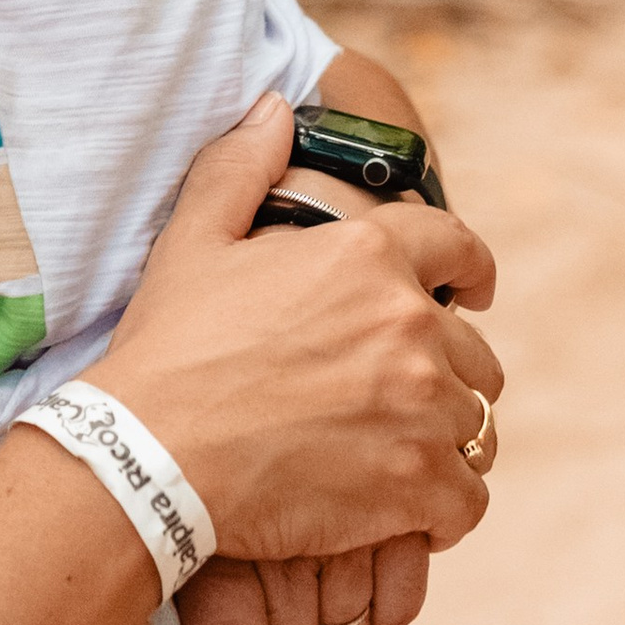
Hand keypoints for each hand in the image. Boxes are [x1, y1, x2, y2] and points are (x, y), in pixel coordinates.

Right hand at [97, 94, 501, 570]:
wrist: (148, 456)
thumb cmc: (168, 350)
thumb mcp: (192, 241)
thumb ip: (241, 167)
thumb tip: (276, 108)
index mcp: (367, 254)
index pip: (460, 249)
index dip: (473, 273)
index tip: (474, 294)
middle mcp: (408, 322)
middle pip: (475, 353)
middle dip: (446, 375)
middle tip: (399, 405)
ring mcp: (420, 404)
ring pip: (475, 426)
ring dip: (445, 444)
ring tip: (399, 462)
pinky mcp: (417, 482)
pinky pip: (466, 498)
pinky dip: (442, 511)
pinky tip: (405, 516)